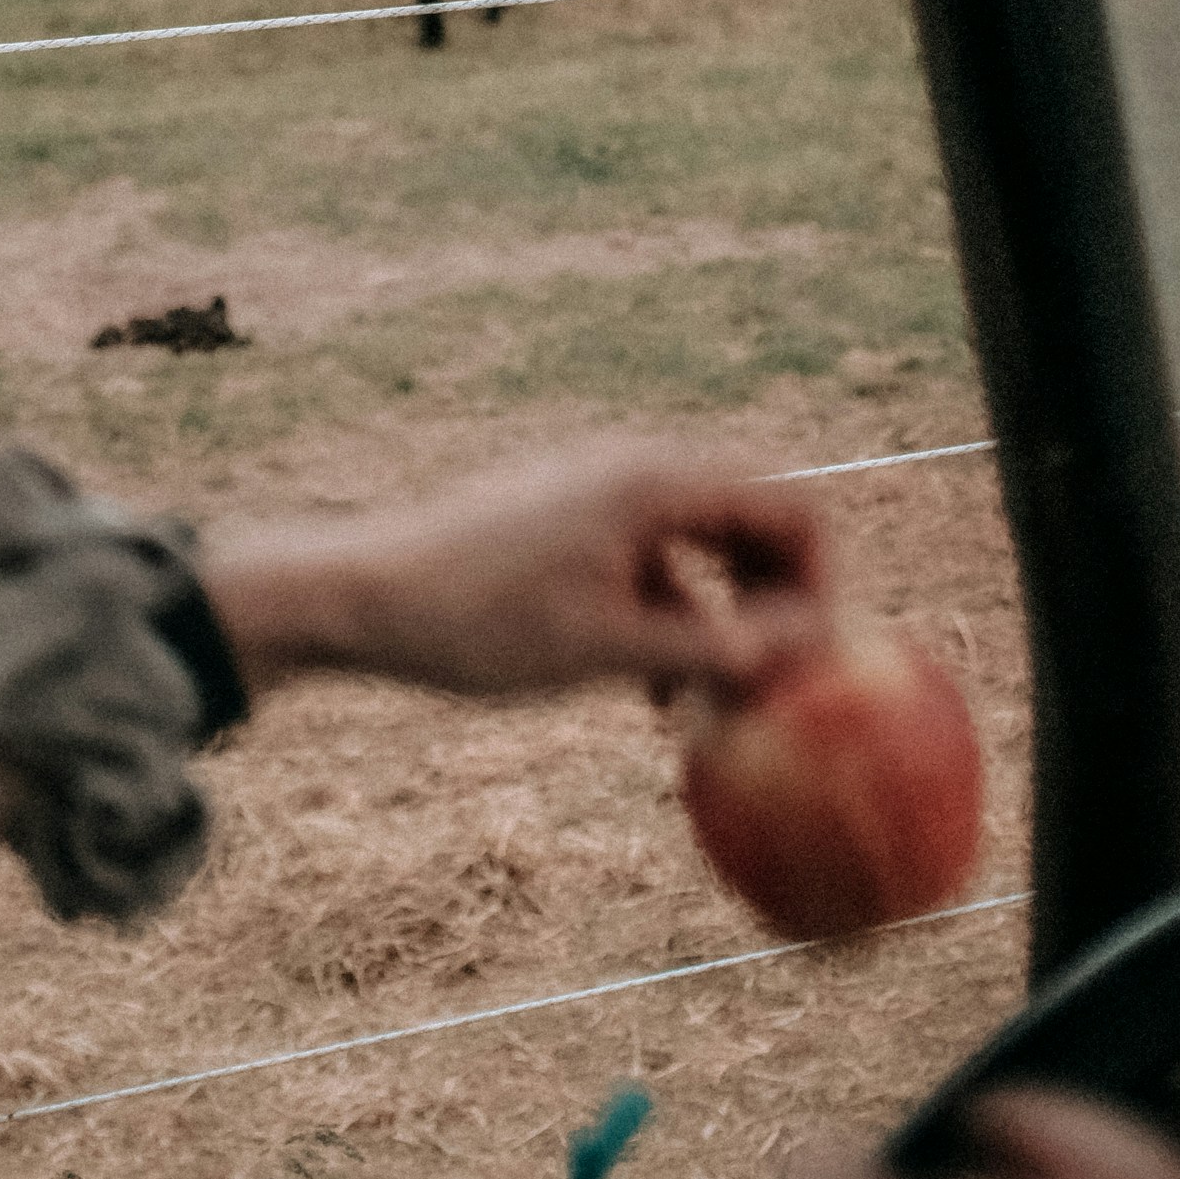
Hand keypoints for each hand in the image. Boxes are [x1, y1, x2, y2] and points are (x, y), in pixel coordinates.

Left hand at [203, 436, 838, 700]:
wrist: (360, 595)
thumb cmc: (483, 621)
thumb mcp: (610, 649)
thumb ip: (718, 647)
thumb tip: (812, 647)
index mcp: (658, 481)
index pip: (792, 508)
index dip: (819, 585)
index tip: (810, 665)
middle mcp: (637, 468)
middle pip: (753, 524)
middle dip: (772, 606)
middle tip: (772, 690)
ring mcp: (601, 490)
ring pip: (700, 550)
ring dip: (719, 622)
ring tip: (707, 710)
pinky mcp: (569, 521)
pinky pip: (650, 562)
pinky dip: (668, 618)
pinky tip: (651, 696)